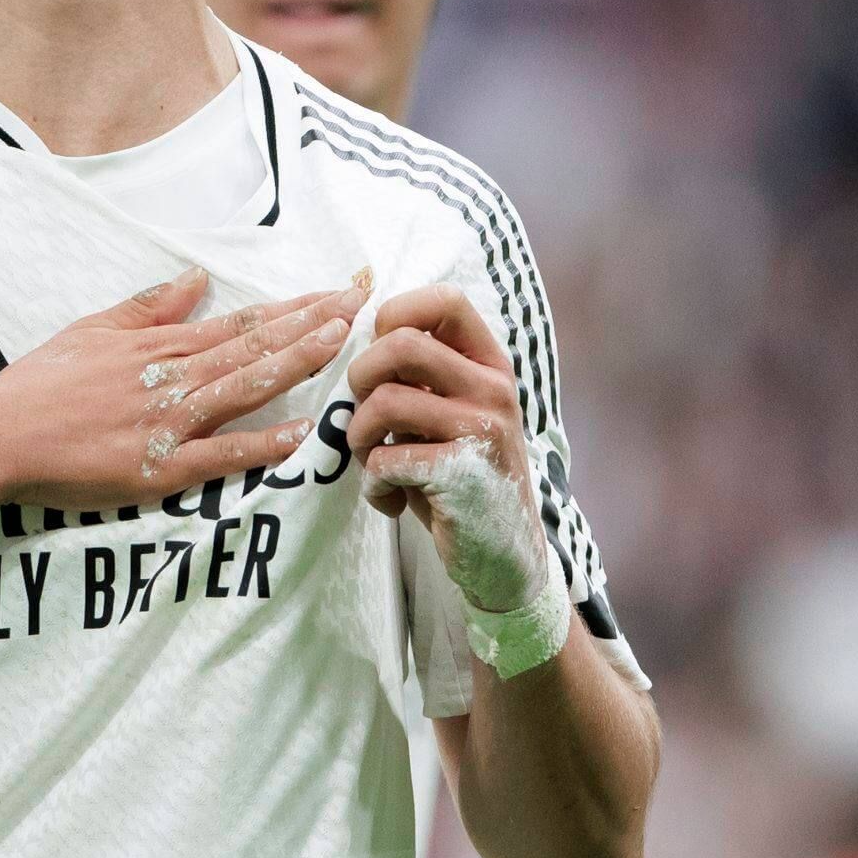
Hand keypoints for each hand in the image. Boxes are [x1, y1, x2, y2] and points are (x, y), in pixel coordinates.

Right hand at [0, 268, 365, 515]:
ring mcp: (169, 423)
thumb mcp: (93, 331)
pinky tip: (301, 433)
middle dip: (314, 323)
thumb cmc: (40, 384)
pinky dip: (261, 445)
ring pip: (247, 387)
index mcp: (160, 346)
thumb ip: (150, 307)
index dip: (297, 305)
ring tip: (344, 344)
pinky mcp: (159, 468)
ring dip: (298, 364)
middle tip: (365, 303)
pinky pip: (220, 456)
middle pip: (257, 345)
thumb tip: (197, 277)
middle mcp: (173, 377)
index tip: (340, 291)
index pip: (243, 319)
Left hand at [350, 285, 545, 610]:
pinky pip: (384, 460)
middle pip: (401, 344)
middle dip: (359, 379)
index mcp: (490, 365)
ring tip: (371, 462)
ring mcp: (482, 430)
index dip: (395, 316)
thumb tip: (355, 337)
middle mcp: (493, 389)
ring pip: (384, 403)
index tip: (379, 357)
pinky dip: (372, 486)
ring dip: (358, 438)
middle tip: (362, 416)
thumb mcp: (451, 415)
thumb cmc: (459, 478)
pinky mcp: (461, 475)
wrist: (502, 556)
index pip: (445, 301)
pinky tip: (391, 501)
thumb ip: (421, 378)